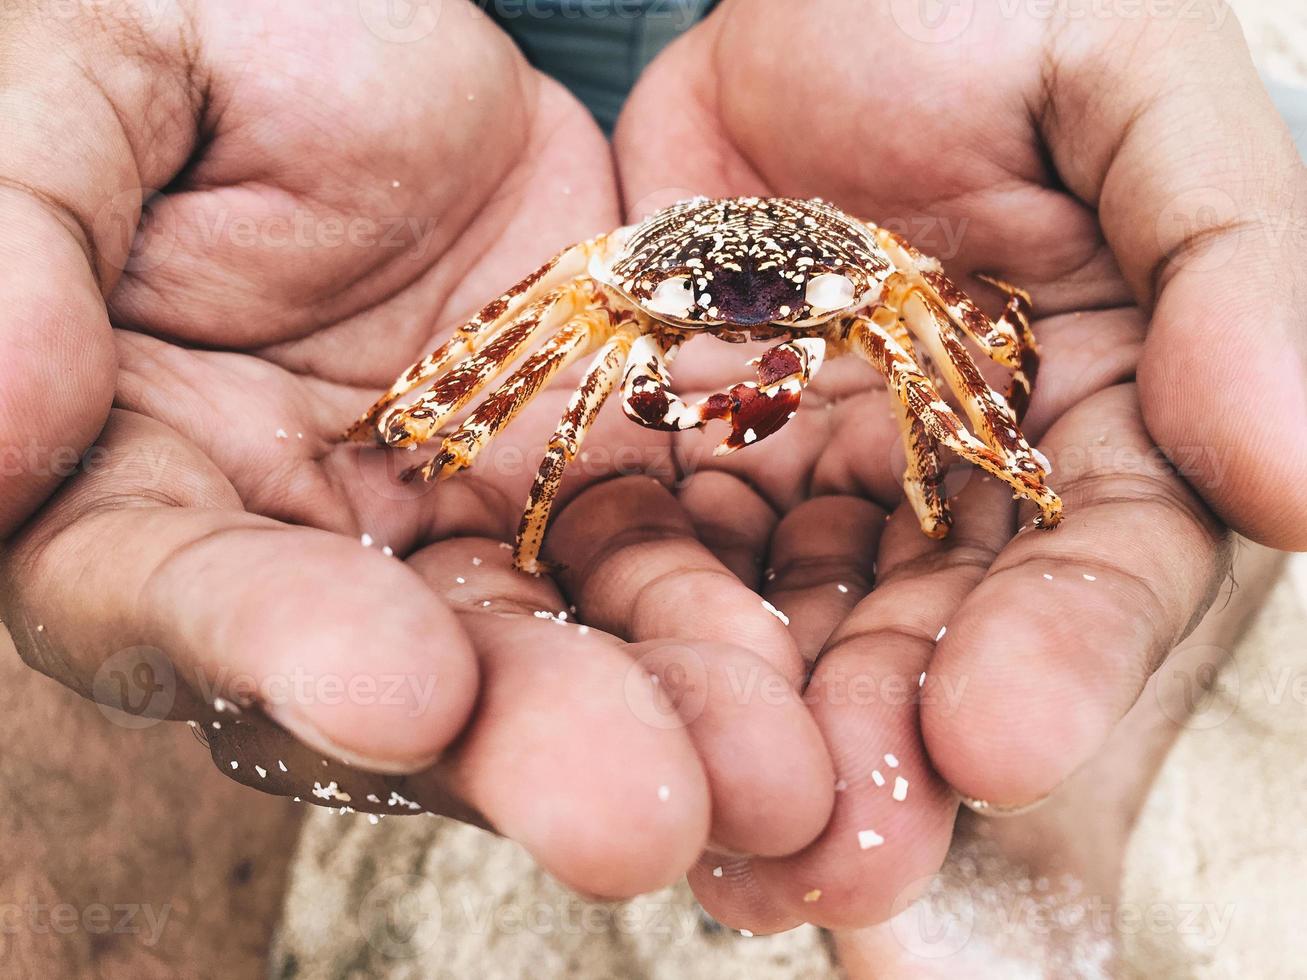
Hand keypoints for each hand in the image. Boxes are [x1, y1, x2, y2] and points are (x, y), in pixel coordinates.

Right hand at [0, 0, 834, 898]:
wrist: (382, 20)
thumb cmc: (220, 34)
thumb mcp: (92, 76)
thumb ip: (22, 231)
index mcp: (139, 467)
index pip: (178, 596)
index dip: (280, 648)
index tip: (393, 689)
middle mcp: (303, 537)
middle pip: (399, 678)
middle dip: (517, 745)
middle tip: (633, 817)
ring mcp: (456, 523)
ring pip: (551, 650)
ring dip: (659, 723)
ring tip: (770, 788)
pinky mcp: (584, 484)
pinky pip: (658, 569)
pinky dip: (727, 625)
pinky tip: (806, 676)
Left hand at [613, 0, 1306, 929]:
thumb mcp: (1123, 81)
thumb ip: (1233, 260)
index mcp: (1105, 399)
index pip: (1107, 565)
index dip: (1063, 659)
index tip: (995, 741)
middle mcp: (967, 468)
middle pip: (945, 639)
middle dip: (897, 746)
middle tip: (839, 864)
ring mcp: (826, 469)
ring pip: (806, 632)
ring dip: (774, 738)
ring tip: (732, 839)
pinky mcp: (698, 452)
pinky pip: (677, 564)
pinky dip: (660, 644)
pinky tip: (627, 717)